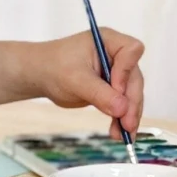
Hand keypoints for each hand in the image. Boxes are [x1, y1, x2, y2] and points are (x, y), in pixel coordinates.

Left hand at [28, 28, 145, 137]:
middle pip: (134, 78)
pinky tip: (117, 133)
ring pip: (131, 95)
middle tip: (127, 125)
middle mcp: (117, 55)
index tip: (116, 89)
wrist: (42, 76)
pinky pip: (121, 105)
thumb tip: (122, 109)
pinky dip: (120, 119)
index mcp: (110, 41)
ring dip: (129, 116)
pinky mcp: (111, 90)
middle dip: (131, 103)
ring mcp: (116, 73)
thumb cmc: (54, 67)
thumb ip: (100, 93)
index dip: (127, 71)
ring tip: (124, 135)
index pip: (131, 51)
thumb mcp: (76, 80)